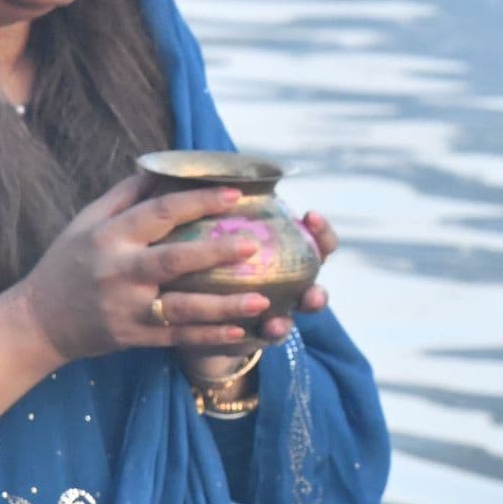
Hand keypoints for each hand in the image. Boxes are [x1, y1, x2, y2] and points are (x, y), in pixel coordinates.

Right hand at [5, 174, 272, 363]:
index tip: (235, 194)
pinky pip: (179, 337)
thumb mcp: (87, 221)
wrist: (38, 320)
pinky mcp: (134, 337)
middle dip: (217, 252)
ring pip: (183, 307)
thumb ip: (126, 195)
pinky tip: (240, 332)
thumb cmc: (68, 262)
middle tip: (255, 245)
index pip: (159, 212)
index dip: (198, 201)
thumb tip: (164, 165)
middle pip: (175, 260)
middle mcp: (120, 271)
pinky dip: (210, 336)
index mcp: (110, 236)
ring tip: (263, 299)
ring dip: (224, 305)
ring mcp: (128, 308)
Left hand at [181, 209, 341, 381]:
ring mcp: (277, 306)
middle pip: (316, 274)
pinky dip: (272, 330)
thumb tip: (187, 170)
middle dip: (320, 275)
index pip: (311, 236)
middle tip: (314, 284)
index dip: (320, 229)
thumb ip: (206, 210)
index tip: (311, 215)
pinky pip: (271, 333)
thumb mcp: (201, 233)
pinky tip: (268, 328)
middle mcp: (286, 278)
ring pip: (300, 308)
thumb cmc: (196, 264)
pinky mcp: (257, 332)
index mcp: (280, 249)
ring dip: (302, 307)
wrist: (182, 316)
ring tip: (294, 309)